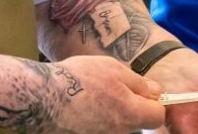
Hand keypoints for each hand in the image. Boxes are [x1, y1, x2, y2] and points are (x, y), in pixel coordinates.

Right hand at [37, 55, 166, 133]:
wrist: (40, 98)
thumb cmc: (77, 79)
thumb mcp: (113, 69)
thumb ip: (139, 83)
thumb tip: (156, 91)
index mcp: (131, 114)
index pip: (157, 116)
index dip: (152, 103)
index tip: (140, 94)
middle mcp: (119, 133)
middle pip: (134, 124)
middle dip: (126, 110)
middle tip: (105, 93)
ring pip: (114, 128)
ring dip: (106, 116)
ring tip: (87, 101)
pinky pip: (95, 130)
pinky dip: (89, 123)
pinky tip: (76, 112)